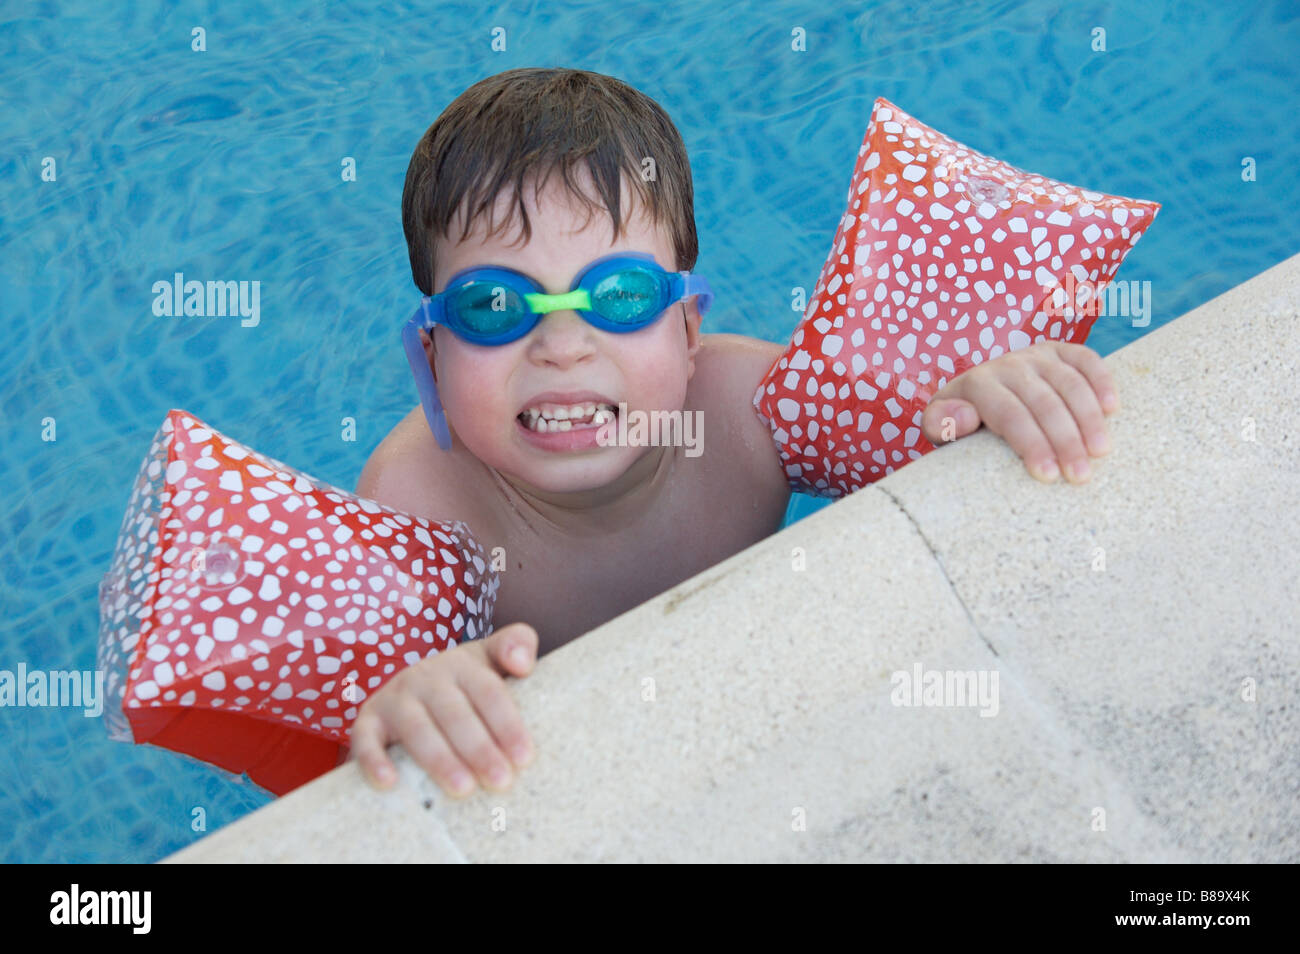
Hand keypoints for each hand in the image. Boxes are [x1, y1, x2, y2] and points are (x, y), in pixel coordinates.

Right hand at [347, 621, 538, 796]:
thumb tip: (522, 663)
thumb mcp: (491, 657)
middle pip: (454, 713)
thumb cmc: (465, 683)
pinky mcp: (368, 720)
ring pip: (416, 728)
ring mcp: (395, 698)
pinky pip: (365, 739)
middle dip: (479, 748)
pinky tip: (390, 783)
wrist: (414, 685)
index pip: (488, 692)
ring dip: (439, 759)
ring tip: (463, 788)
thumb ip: (517, 644)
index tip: (524, 758)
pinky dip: (374, 760)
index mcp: (461, 664)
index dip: (507, 724)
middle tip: (500, 781)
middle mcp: (426, 677)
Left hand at [919, 340, 1119, 483]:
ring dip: (1089, 419)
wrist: (978, 394)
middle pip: (1044, 403)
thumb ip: (943, 424)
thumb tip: (965, 416)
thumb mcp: (943, 428)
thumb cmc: (965, 424)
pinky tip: (1113, 409)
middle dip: (1065, 441)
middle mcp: (1008, 364)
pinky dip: (1102, 381)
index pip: (1010, 414)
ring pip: (1070, 384)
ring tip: (1101, 453)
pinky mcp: (1061, 351)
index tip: (1048, 476)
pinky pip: (1086, 360)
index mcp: (977, 384)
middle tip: (1080, 476)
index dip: (1031, 444)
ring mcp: (1036, 355)